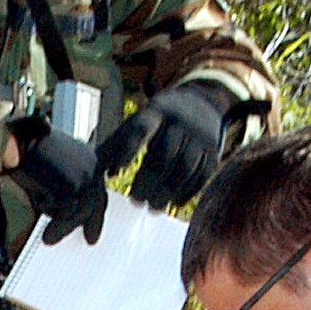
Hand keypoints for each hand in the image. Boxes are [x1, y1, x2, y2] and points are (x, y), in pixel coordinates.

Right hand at [9, 115, 106, 242]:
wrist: (14, 140)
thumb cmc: (26, 151)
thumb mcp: (52, 169)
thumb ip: (62, 186)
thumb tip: (64, 212)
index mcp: (89, 158)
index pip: (98, 190)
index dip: (97, 211)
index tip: (95, 229)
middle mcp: (91, 165)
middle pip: (96, 202)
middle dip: (93, 223)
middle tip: (90, 241)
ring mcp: (83, 176)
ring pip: (81, 212)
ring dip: (65, 228)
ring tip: (49, 240)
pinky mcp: (71, 186)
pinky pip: (65, 213)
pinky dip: (54, 223)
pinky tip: (44, 233)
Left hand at [97, 81, 230, 209]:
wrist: (204, 101)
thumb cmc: (160, 120)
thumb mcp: (140, 121)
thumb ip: (118, 144)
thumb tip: (96, 175)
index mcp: (156, 112)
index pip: (141, 129)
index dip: (128, 149)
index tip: (118, 171)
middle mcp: (180, 122)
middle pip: (163, 155)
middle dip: (148, 182)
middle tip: (135, 201)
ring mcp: (200, 136)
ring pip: (183, 168)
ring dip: (167, 192)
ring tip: (152, 207)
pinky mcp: (214, 150)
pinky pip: (202, 175)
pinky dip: (187, 192)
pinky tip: (173, 203)